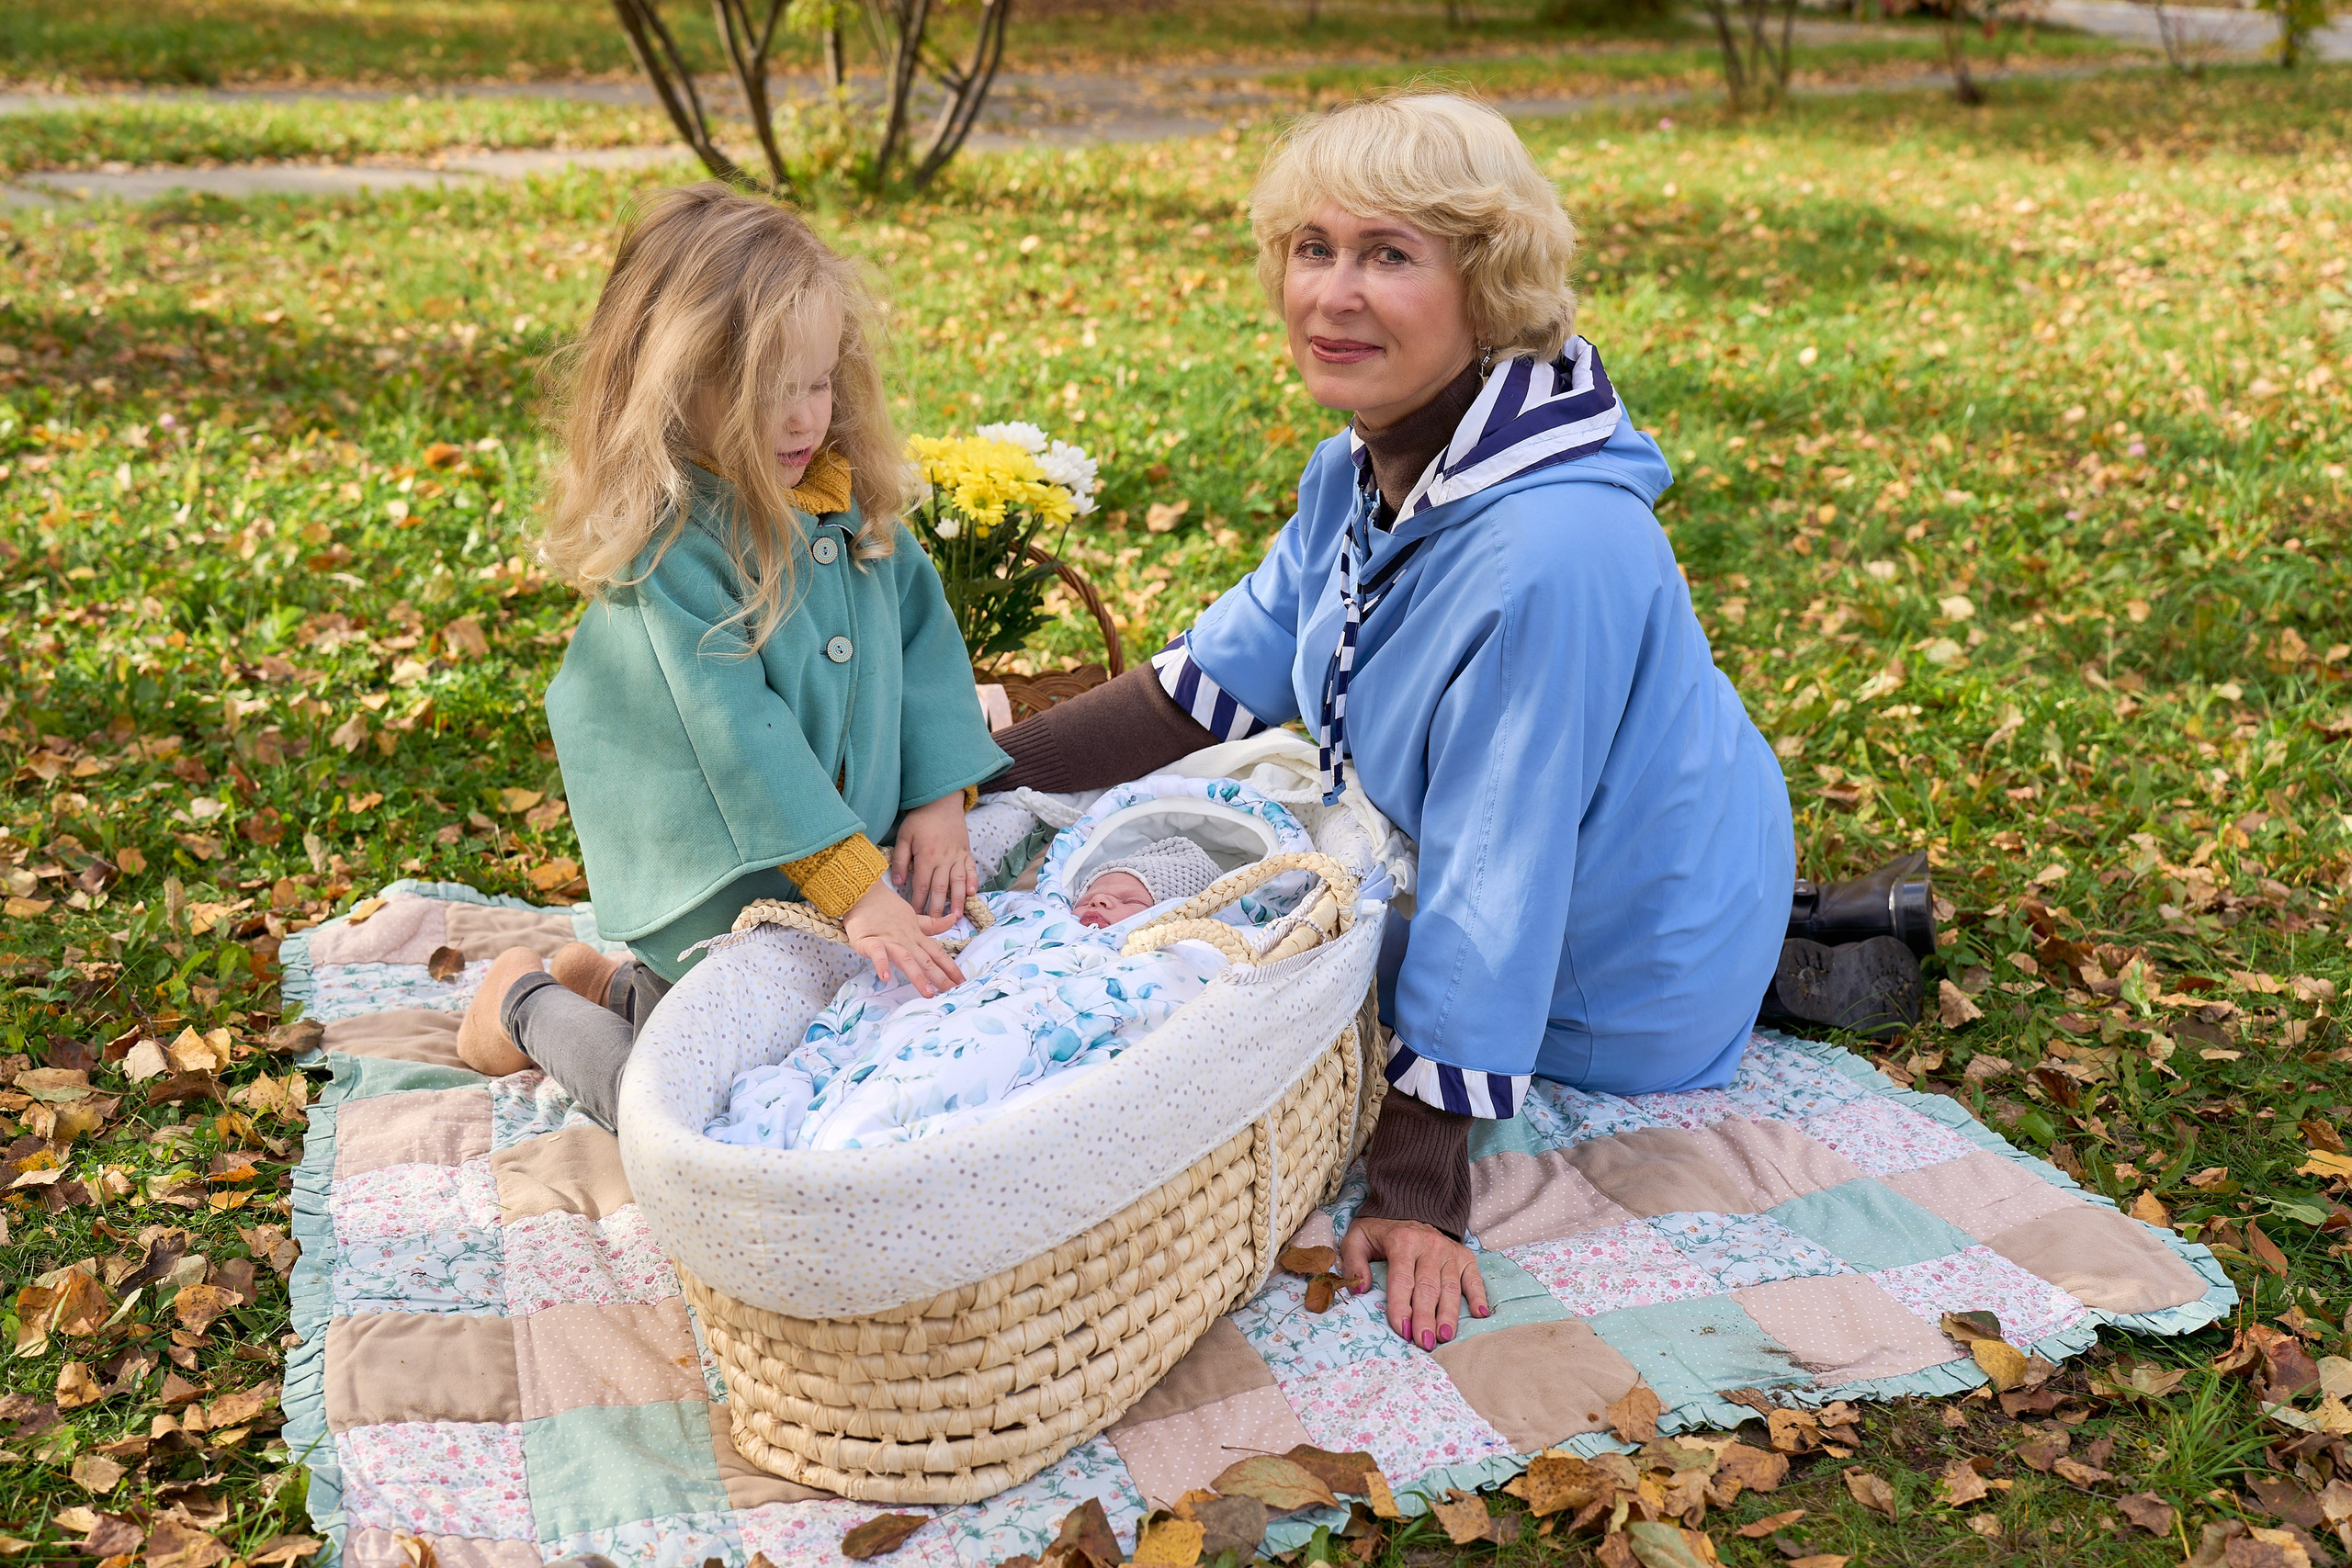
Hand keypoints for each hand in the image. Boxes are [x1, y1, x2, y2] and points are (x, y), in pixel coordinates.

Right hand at [842, 877, 964, 996]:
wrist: (863, 894)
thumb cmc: (887, 908)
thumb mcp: (913, 918)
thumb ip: (932, 924)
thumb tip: (954, 919)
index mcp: (916, 936)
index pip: (937, 953)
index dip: (950, 967)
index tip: (962, 980)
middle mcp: (906, 941)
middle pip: (926, 960)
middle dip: (940, 977)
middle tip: (952, 991)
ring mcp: (889, 941)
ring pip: (906, 959)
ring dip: (918, 976)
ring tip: (928, 992)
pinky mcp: (870, 941)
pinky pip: (877, 953)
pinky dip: (881, 964)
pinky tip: (885, 977)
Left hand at [890, 791, 978, 918]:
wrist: (941, 801)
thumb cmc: (920, 819)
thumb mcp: (904, 836)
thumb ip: (899, 860)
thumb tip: (897, 883)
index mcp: (926, 857)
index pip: (920, 885)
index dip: (917, 902)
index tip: (914, 915)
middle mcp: (944, 859)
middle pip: (941, 888)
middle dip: (938, 907)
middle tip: (936, 924)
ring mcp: (957, 856)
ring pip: (958, 882)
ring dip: (958, 900)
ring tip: (956, 916)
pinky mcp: (966, 852)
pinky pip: (972, 869)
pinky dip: (973, 881)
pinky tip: (973, 894)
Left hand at [1340, 1216, 1489, 1351]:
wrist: (1408, 1208)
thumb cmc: (1380, 1232)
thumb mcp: (1357, 1239)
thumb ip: (1354, 1262)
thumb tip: (1360, 1289)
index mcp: (1402, 1242)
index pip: (1402, 1279)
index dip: (1402, 1306)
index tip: (1402, 1329)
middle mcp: (1429, 1245)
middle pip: (1428, 1287)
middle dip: (1426, 1317)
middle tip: (1425, 1342)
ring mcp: (1449, 1251)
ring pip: (1450, 1287)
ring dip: (1449, 1314)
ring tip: (1446, 1336)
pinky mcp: (1464, 1256)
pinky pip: (1473, 1278)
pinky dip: (1478, 1296)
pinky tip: (1480, 1315)